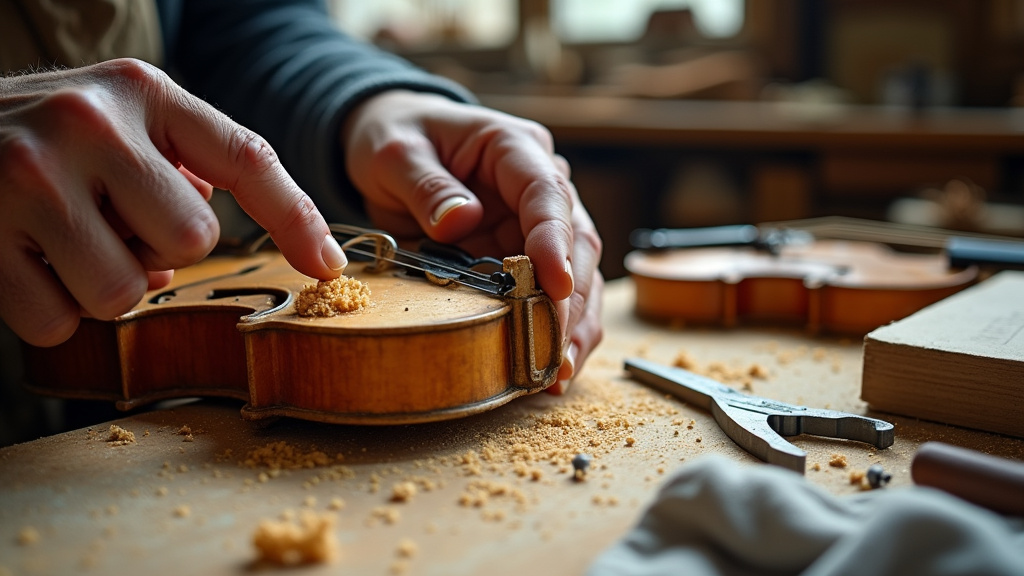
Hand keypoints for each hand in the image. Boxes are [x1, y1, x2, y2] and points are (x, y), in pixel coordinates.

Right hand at [0, 59, 345, 346]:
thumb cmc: (42, 137)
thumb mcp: (116, 120)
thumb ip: (178, 162)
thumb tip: (220, 232)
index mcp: (141, 93)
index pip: (247, 158)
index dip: (297, 218)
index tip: (329, 266)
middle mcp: (89, 123)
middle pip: (191, 240)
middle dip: (160, 250)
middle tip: (113, 226)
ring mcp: (30, 177)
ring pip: (125, 291)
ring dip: (104, 286)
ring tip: (65, 245)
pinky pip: (58, 321)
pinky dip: (51, 312)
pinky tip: (25, 266)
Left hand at [342, 90, 603, 390]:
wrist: (394, 147)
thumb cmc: (396, 137)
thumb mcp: (395, 153)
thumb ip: (425, 184)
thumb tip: (461, 221)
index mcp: (514, 148)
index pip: (547, 194)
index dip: (555, 240)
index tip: (555, 283)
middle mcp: (540, 183)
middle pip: (576, 242)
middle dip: (571, 299)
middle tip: (555, 349)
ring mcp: (537, 222)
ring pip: (576, 274)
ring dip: (572, 324)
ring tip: (558, 372)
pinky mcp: (526, 254)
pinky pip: (552, 295)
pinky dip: (555, 331)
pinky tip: (552, 368)